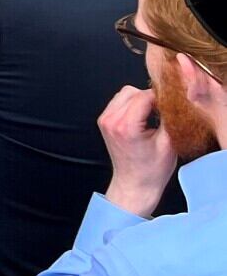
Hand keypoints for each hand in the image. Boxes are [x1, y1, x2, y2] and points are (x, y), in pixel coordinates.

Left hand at [99, 85, 177, 217]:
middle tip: (162, 110)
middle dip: (149, 97)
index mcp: (126, 126)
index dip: (160, 97)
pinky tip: (142, 117)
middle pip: (132, 91)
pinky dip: (131, 104)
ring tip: (152, 115)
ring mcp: (104, 120)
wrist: (134, 184)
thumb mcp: (168, 144)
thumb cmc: (151, 170)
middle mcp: (111, 121)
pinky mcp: (104, 121)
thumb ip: (169, 118)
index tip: (170, 104)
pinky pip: (118, 102)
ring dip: (139, 99)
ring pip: (124, 94)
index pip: (143, 96)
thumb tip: (171, 100)